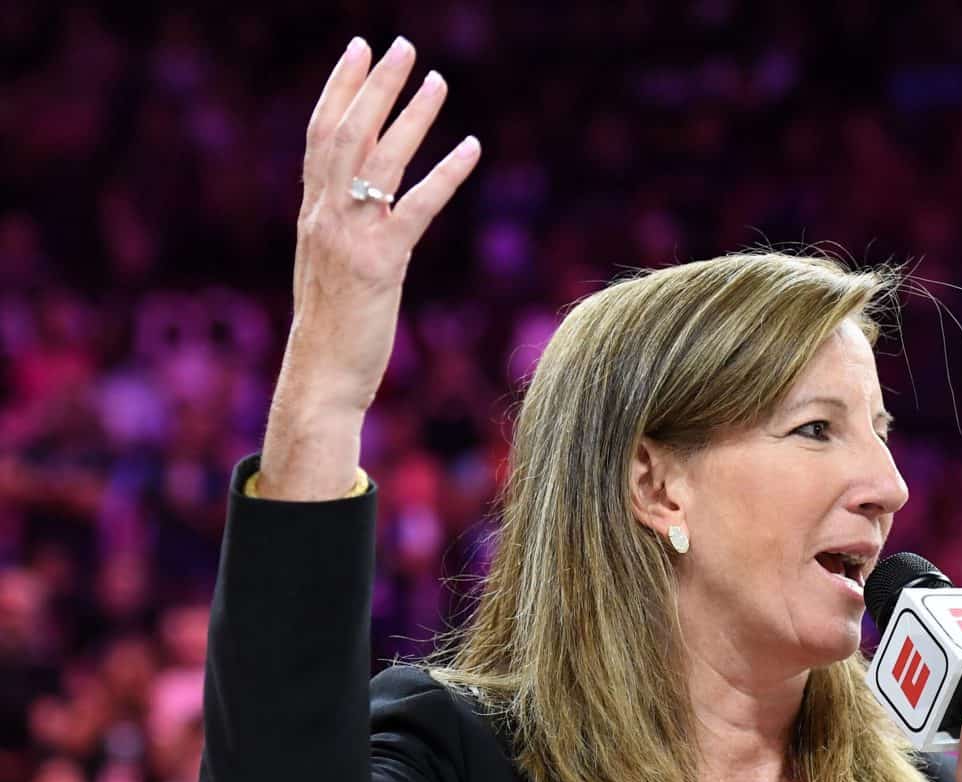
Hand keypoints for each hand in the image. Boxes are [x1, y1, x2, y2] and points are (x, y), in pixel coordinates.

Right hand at [263, 36, 480, 497]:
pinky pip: (418, 208)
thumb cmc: (330, 330)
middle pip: (346, 132)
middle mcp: (325, 217)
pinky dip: (446, 174)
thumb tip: (358, 204)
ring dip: (412, 115)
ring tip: (439, 79)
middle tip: (401, 45)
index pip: (320, 135)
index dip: (339, 89)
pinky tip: (471, 147)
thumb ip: (340, 229)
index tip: (359, 51)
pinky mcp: (383, 265)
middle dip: (375, 85)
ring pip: (379, 160)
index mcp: (312, 214)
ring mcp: (351, 238)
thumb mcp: (328, 267)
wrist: (320, 377)